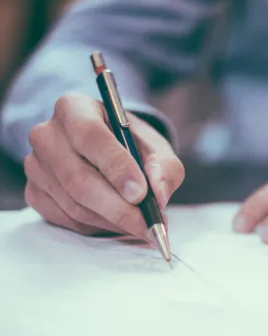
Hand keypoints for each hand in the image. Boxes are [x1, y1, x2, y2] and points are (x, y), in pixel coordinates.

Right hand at [24, 93, 184, 236]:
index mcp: (74, 108)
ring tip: (140, 225)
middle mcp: (47, 134)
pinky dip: (97, 227)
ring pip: (74, 205)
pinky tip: (117, 222)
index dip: (116, 167)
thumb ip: (164, 168)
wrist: (111, 153)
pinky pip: (67, 219)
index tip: (141, 193)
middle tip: (147, 224)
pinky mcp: (35, 193)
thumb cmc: (133, 147)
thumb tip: (158, 194)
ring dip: (112, 221)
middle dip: (118, 208)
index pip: (90, 136)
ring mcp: (36, 166)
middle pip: (78, 178)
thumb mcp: (157, 149)